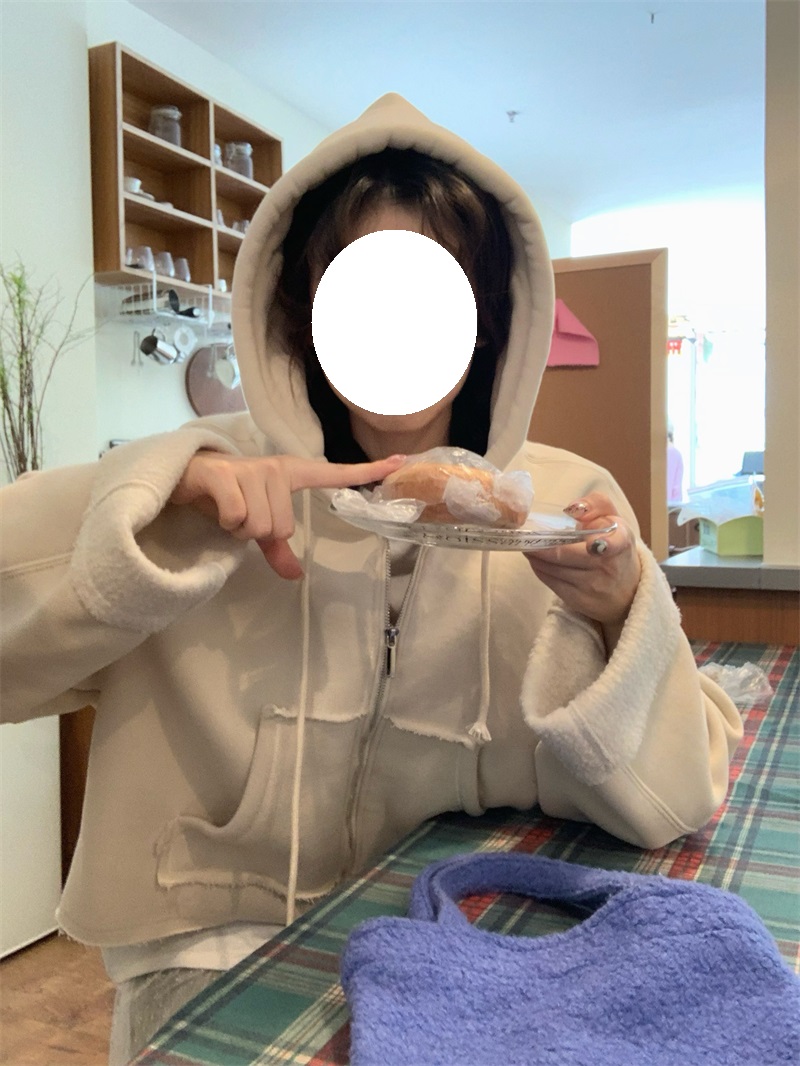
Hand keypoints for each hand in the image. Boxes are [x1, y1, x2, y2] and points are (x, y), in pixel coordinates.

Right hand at [171, 451, 405, 579]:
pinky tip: (216, 509)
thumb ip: (276, 548)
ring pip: (260, 524)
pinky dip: (225, 522)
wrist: (184, 476)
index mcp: (288, 474)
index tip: (401, 461)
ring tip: (227, 512)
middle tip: (241, 518)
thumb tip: (295, 575)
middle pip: (282, 526)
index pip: (333, 473)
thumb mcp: (254, 524)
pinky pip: (238, 515)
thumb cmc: (226, 497)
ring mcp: (249, 470)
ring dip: (240, 529)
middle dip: (258, 533)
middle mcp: (273, 469)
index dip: (367, 470)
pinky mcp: (223, 475)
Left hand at [524, 492, 640, 625]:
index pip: (614, 543)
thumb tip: (572, 508)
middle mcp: (608, 567)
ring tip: (529, 543)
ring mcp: (592, 586)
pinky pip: (549, 580)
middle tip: (525, 533)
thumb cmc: (614, 545)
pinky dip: (538, 566)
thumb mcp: (613, 519)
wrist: (626, 590)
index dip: (603, 544)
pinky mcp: (578, 600)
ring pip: (552, 567)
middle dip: (540, 544)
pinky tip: (536, 557)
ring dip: (535, 554)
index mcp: (620, 542)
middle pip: (564, 554)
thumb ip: (596, 504)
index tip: (591, 544)